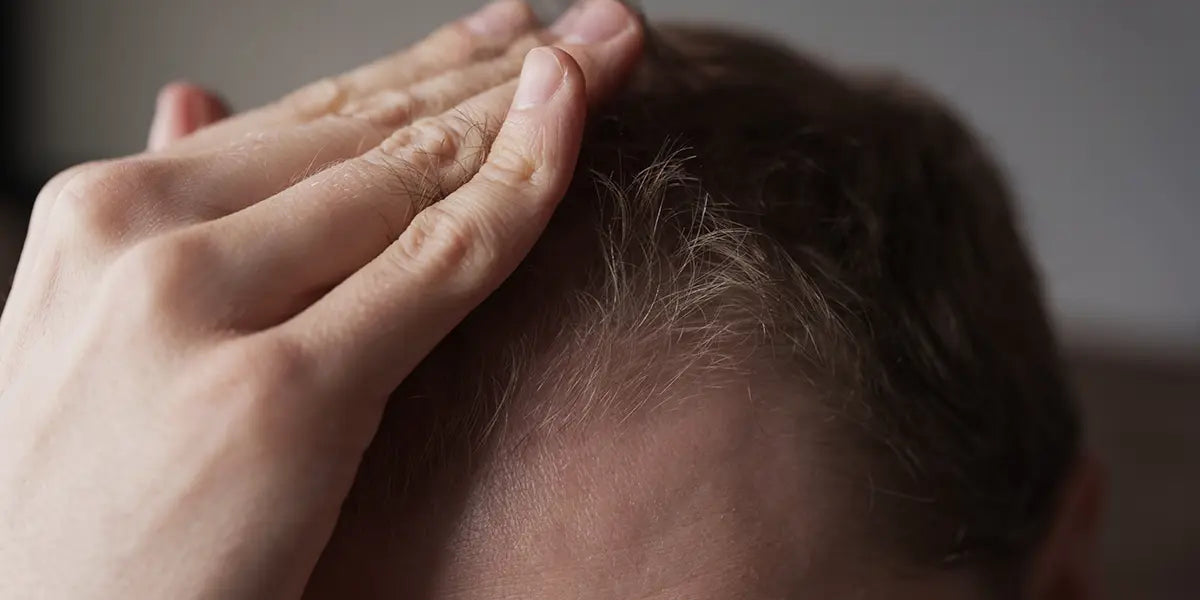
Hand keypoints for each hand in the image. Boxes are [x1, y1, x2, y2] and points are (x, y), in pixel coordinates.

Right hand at [0, 0, 642, 596]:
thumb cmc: (78, 505)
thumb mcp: (92, 334)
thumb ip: (164, 217)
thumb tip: (193, 95)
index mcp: (99, 212)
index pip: (304, 117)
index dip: (422, 66)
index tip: (506, 34)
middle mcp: (141, 237)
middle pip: (369, 130)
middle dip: (498, 68)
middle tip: (597, 27)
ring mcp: (200, 308)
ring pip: (410, 175)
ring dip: (529, 100)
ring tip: (611, 49)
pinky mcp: (276, 398)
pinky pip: (438, 261)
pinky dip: (523, 180)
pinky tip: (576, 112)